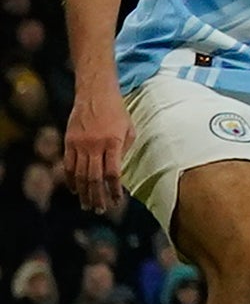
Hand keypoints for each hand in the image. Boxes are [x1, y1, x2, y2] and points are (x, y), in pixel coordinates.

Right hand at [63, 86, 126, 213]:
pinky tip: (75, 190)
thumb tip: (117, 173)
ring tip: (88, 205)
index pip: (113, 173)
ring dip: (84, 193)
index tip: (117, 201)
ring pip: (80, 175)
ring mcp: (80, 144)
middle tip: (101, 210)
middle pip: (94, 178)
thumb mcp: (129, 129)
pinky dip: (71, 180)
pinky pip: (68, 166)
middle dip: (98, 196)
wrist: (95, 93)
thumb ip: (123, 151)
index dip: (114, 189)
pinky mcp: (69, 142)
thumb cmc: (117, 112)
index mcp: (113, 142)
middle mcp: (95, 145)